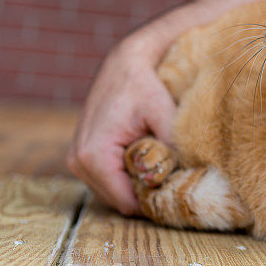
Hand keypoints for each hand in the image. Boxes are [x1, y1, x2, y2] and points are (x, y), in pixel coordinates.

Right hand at [67, 36, 174, 214]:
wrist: (124, 63)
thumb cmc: (144, 84)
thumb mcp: (164, 113)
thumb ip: (173, 148)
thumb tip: (188, 177)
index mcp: (94, 155)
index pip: (128, 202)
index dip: (155, 202)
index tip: (179, 193)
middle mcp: (78, 162)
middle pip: (120, 201)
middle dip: (147, 195)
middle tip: (175, 180)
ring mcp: (77, 160)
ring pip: (114, 193)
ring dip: (137, 186)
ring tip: (162, 167)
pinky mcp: (82, 157)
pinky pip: (109, 180)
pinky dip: (128, 177)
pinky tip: (148, 161)